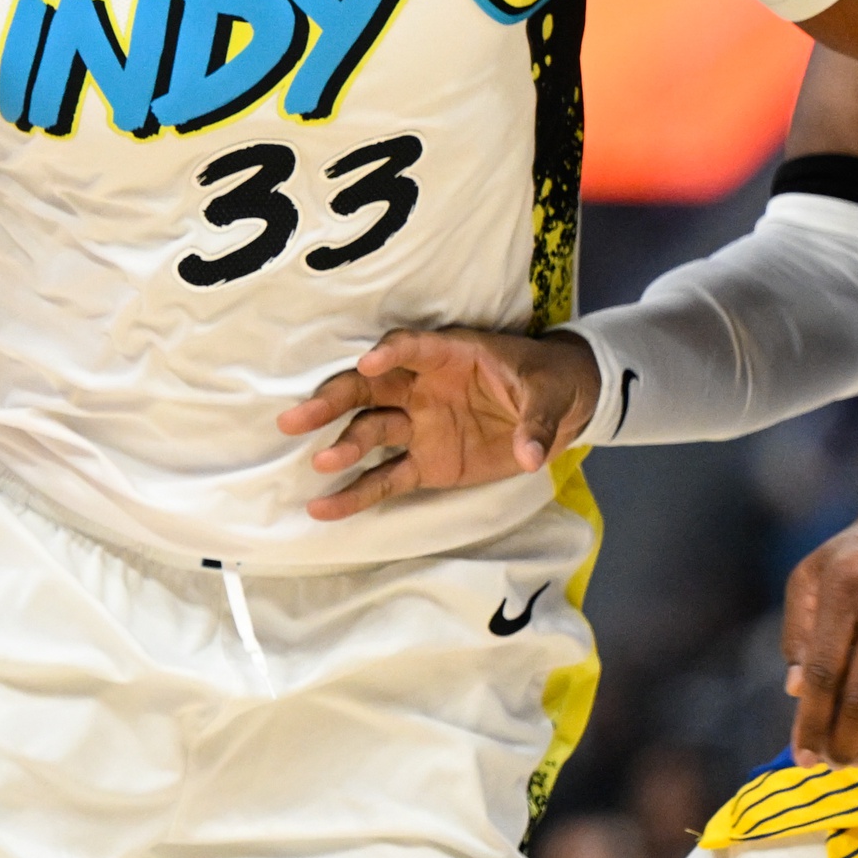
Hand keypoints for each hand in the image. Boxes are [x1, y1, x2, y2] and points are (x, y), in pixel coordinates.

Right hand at [276, 329, 601, 519]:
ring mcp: (419, 425)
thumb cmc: (548, 385)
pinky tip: (322, 509)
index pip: (413, 348)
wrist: (558, 411)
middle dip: (334, 400)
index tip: (369, 365)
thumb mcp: (551, 396)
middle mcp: (422, 387)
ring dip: (343, 447)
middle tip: (299, 418)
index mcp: (450, 356)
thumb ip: (537, 422)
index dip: (392, 354)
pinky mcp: (424, 463)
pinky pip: (384, 478)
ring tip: (320, 463)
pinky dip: (355, 494)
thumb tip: (530, 454)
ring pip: (369, 432)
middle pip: (368, 389)